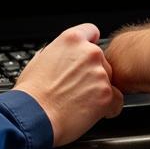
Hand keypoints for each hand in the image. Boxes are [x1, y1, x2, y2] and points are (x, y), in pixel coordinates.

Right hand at [14, 23, 123, 146]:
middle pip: (102, 59)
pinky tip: (93, 112)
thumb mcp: (40, 59)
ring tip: (80, 102)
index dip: (89, 44)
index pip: (92, 31)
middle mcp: (89, 52)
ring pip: (109, 80)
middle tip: (78, 87)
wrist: (34, 116)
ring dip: (99, 90)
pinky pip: (117, 100)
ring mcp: (100, 73)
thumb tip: (61, 56)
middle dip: (93, 73)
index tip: (87, 56)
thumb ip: (58, 52)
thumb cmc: (32, 92)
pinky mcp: (107, 94)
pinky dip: (109, 108)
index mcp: (72, 39)